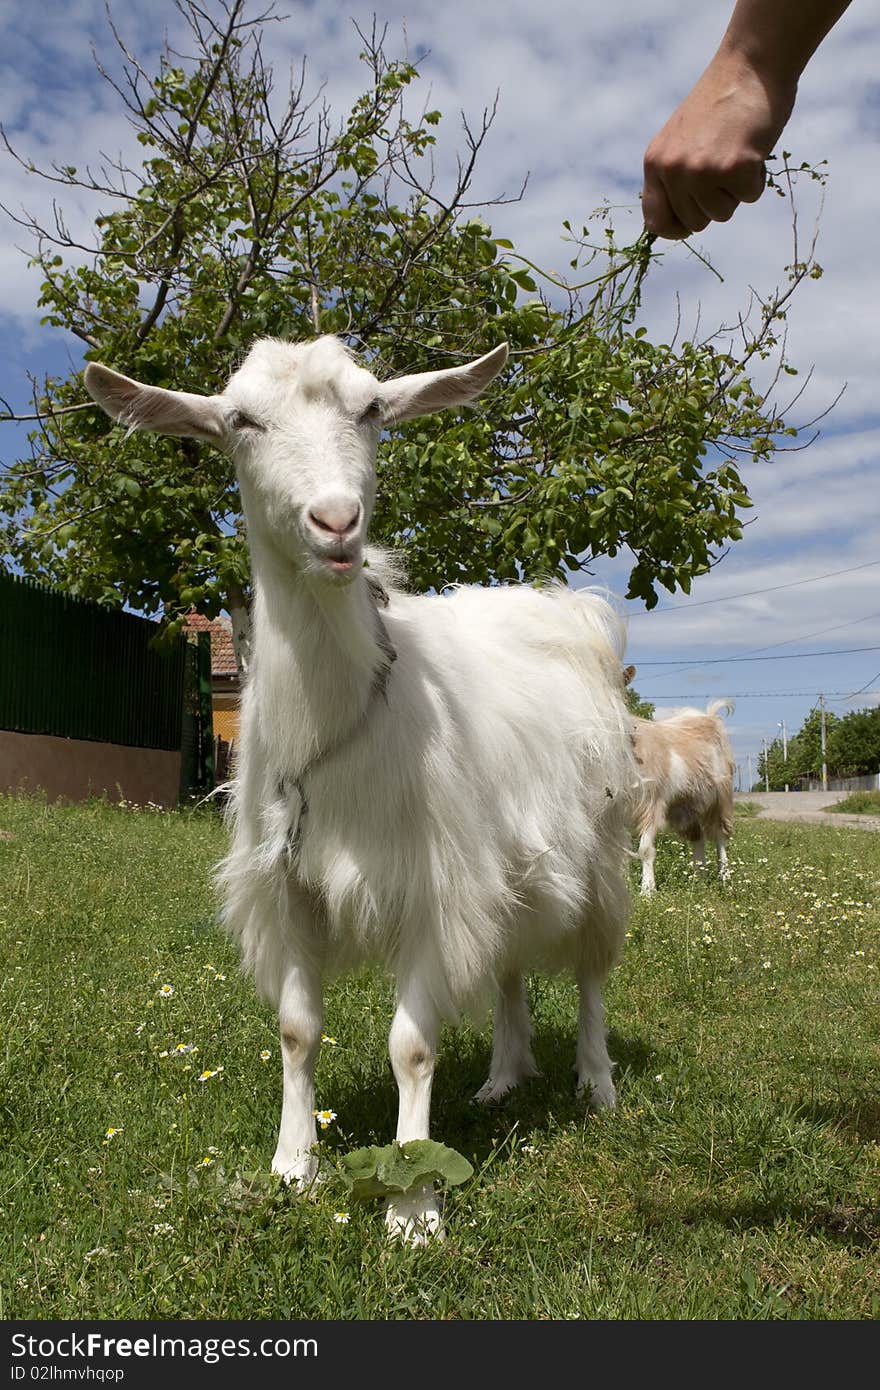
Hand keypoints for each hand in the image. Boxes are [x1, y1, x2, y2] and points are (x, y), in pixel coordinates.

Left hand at [641, 54, 795, 238]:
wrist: (749, 65)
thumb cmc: (719, 104)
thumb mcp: (679, 140)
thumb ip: (673, 176)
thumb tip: (670, 226)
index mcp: (655, 163)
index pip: (655, 221)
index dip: (676, 228)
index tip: (689, 223)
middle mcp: (674, 170)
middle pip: (695, 222)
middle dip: (713, 202)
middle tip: (723, 164)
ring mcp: (702, 171)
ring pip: (722, 214)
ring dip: (735, 191)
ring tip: (737, 153)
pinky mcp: (735, 168)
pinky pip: (749, 197)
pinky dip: (757, 179)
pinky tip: (753, 149)